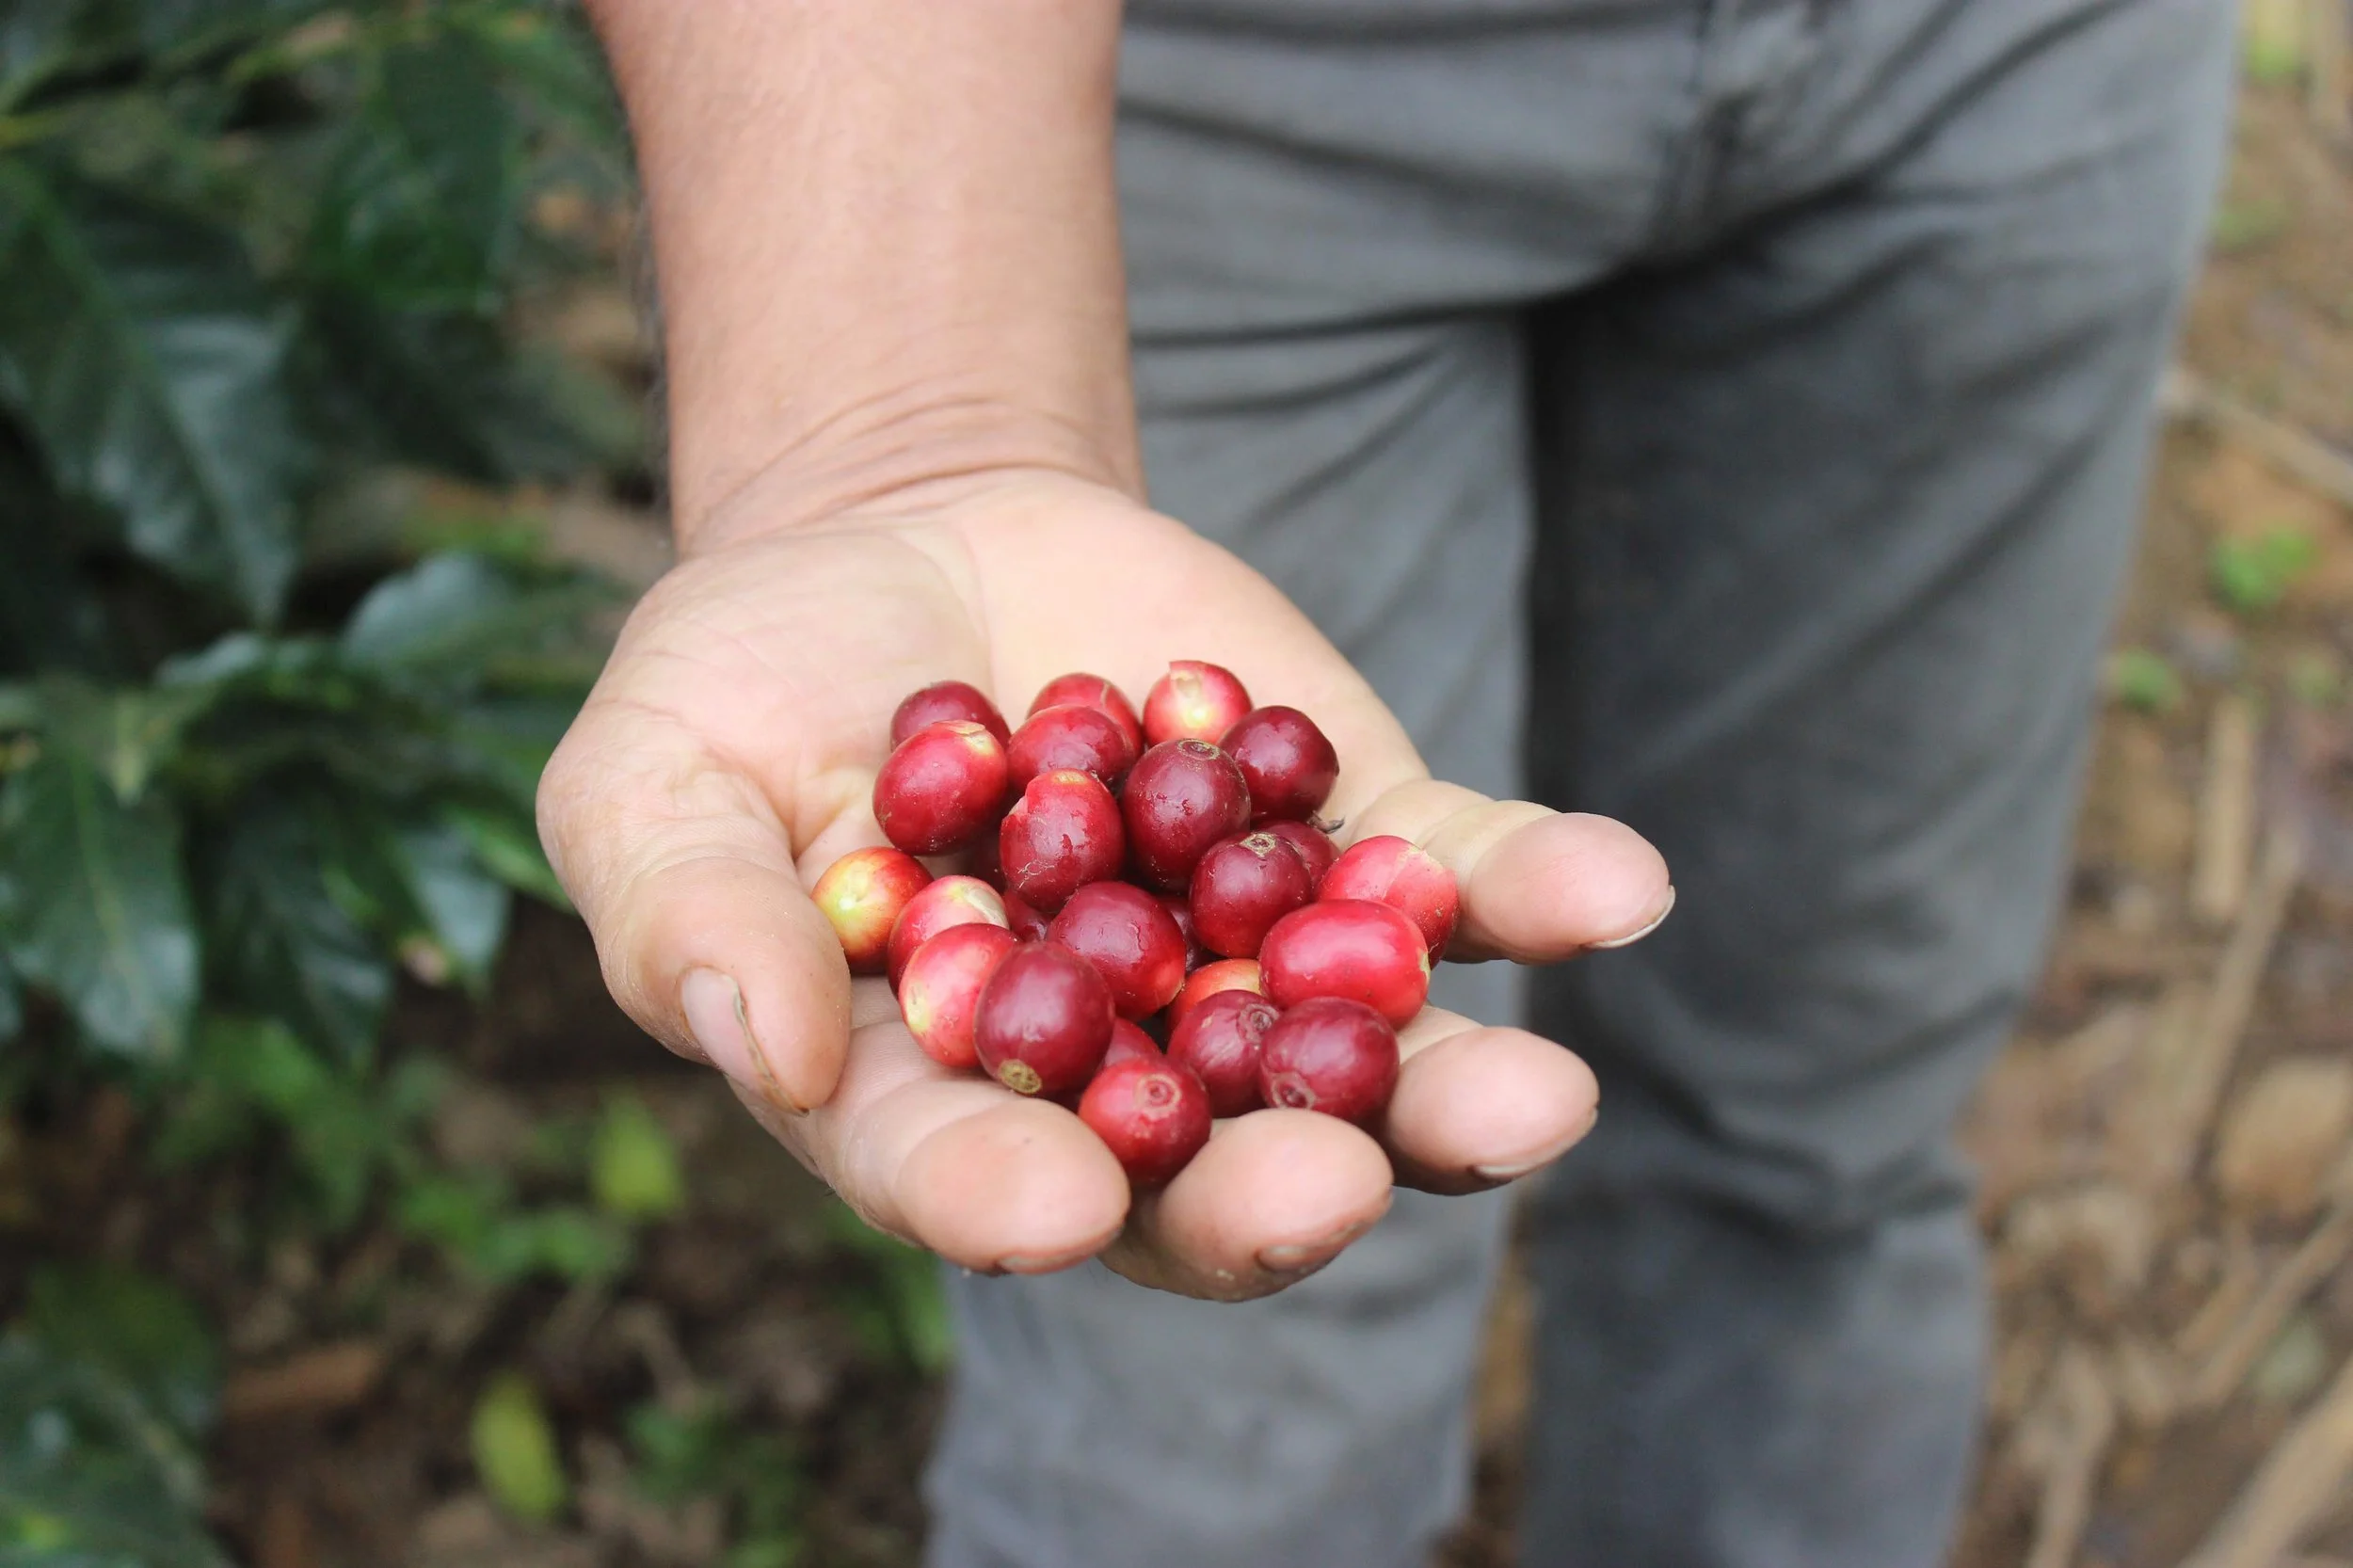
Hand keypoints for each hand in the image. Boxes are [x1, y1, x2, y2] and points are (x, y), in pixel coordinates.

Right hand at [538, 468, 1670, 1299]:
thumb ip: (688, 919)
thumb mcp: (652, 776)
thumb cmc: (751, 680)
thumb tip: (770, 1052)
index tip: (1056, 1213)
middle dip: (1267, 1188)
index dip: (1001, 1199)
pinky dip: (1538, 888)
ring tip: (1536, 1101)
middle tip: (1326, 1190)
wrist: (910, 536)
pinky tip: (1615, 888)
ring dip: (1455, 1093)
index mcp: (932, 1093)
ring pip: (1364, 1057)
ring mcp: (1250, 957)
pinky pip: (1461, 878)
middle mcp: (1113, 1064)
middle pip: (1200, 1163)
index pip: (962, 1173)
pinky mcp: (1351, 835)